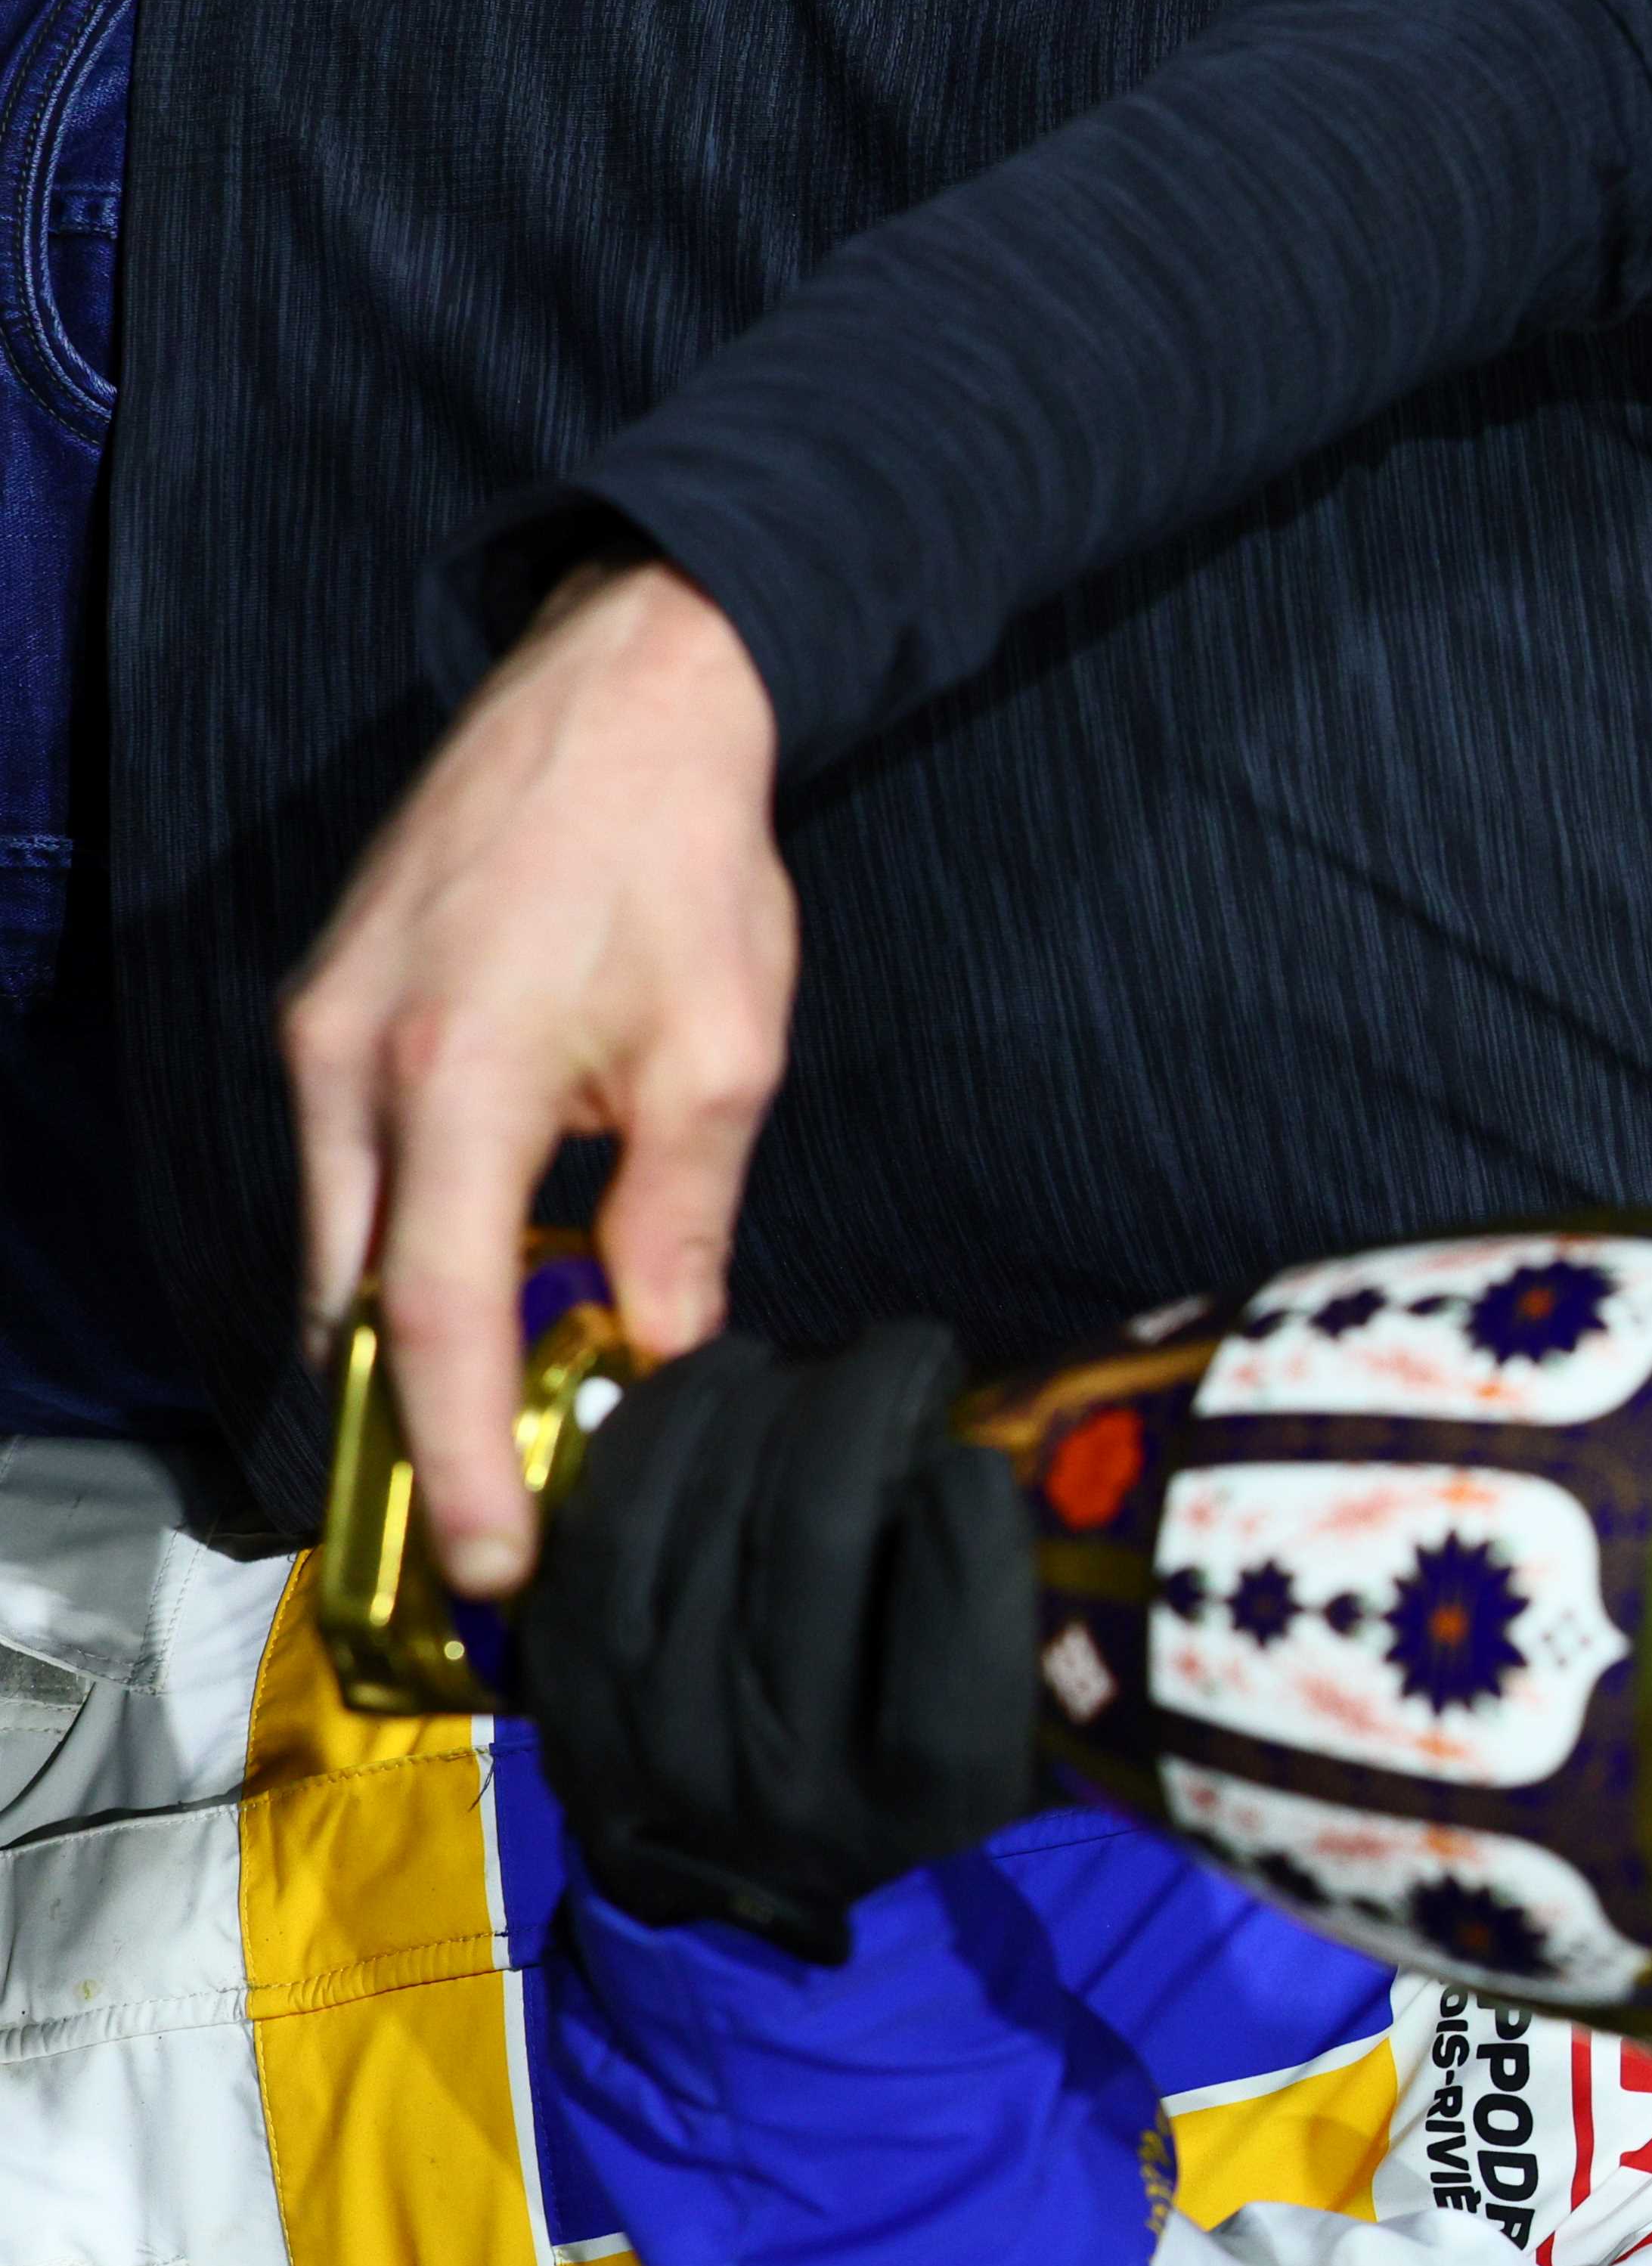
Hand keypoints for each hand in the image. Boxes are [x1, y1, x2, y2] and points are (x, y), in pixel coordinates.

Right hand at [282, 558, 791, 1595]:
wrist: (617, 701)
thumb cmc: (684, 867)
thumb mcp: (719, 1058)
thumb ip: (678, 1223)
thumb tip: (660, 1356)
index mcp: (455, 1084)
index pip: (441, 1321)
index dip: (460, 1457)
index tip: (492, 1564)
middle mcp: (352, 1068)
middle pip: (358, 1305)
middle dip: (412, 1428)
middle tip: (491, 1528)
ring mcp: (319, 1036)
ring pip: (338, 1248)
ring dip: (407, 1346)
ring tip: (497, 1436)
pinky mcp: (325, 1014)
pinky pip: (345, 1177)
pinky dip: (400, 1253)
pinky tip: (484, 1294)